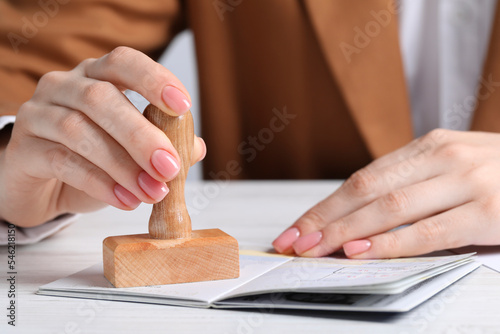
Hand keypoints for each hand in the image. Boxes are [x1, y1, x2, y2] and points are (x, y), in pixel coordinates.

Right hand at [0, 47, 205, 226]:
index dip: (154, 79)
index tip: (183, 106)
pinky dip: (99, 183)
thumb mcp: (130, 152)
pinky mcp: (22, 148)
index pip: (123, 62)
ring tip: (152, 192)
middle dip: (142, 135)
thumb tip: (197, 148)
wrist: (40, 185)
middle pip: (101, 98)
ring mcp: (38, 114)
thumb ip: (162, 145)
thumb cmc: (90, 159)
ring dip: (123, 165)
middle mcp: (64, 86)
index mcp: (96, 76)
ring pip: (79, 130)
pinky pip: (61, 161)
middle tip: (170, 167)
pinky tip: (125, 200)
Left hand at [273, 129, 499, 257]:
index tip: (296, 227)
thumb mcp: (449, 168)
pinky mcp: (489, 210)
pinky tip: (361, 252)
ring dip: (345, 232)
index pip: (361, 179)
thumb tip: (355, 219)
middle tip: (293, 242)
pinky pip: (429, 231)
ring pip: (390, 208)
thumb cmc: (498, 174)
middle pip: (366, 192)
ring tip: (315, 249)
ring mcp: (466, 181)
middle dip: (324, 220)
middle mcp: (442, 157)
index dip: (324, 205)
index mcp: (427, 146)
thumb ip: (409, 186)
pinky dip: (390, 243)